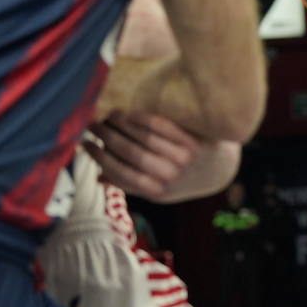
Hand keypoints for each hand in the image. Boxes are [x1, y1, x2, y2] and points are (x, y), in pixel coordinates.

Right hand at [85, 111, 223, 201]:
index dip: (100, 159)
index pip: (121, 175)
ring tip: (107, 117)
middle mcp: (170, 177)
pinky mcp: (193, 142)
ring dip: (120, 125)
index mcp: (157, 192)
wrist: (220, 169)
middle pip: (130, 154)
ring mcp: (183, 159)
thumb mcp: (159, 190)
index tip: (86, 145)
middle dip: (107, 137)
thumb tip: (98, 179)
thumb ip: (132, 185)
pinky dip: (141, 119)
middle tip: (91, 126)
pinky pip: (161, 127)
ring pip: (144, 138)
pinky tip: (128, 113)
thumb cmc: (181, 179)